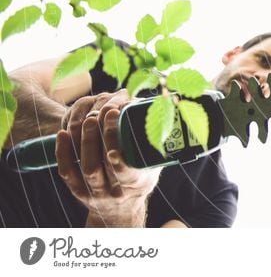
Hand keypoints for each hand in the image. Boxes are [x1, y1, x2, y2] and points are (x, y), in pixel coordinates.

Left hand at [55, 90, 160, 226]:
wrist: (121, 210)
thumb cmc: (141, 178)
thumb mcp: (153, 166)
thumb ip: (154, 145)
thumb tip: (156, 111)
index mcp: (135, 186)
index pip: (124, 174)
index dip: (119, 160)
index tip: (117, 143)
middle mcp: (112, 192)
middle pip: (100, 168)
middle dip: (102, 138)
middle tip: (106, 113)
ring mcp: (93, 192)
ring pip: (85, 168)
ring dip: (85, 141)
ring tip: (90, 118)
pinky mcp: (77, 190)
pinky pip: (67, 171)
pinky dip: (63, 152)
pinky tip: (63, 133)